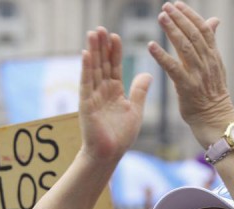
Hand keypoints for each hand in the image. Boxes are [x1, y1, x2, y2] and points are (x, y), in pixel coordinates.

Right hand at [79, 27, 151, 161]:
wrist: (109, 154)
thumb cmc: (121, 136)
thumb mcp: (135, 110)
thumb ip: (139, 91)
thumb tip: (147, 73)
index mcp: (115, 91)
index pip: (114, 67)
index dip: (115, 52)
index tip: (115, 36)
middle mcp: (102, 91)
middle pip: (102, 64)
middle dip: (102, 46)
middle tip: (101, 28)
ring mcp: (93, 96)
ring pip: (93, 69)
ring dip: (93, 51)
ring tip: (93, 33)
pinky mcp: (86, 104)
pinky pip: (86, 83)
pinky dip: (86, 69)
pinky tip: (86, 54)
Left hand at [147, 2, 231, 146]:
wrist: (215, 120)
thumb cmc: (212, 94)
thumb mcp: (216, 66)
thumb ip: (211, 43)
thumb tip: (214, 20)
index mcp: (214, 56)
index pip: (204, 29)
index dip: (190, 15)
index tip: (177, 4)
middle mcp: (207, 63)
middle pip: (193, 34)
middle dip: (179, 18)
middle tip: (165, 7)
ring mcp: (198, 75)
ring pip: (185, 47)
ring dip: (172, 31)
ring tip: (160, 17)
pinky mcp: (187, 87)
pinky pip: (173, 68)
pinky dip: (162, 55)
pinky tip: (151, 46)